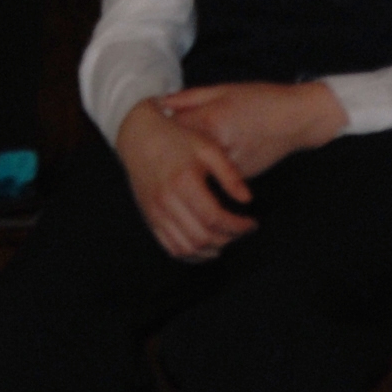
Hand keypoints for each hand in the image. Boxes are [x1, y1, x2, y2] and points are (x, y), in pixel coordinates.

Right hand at [114, 99, 255, 261]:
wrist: (139, 137)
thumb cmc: (177, 139)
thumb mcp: (208, 148)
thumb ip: (229, 174)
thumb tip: (248, 200)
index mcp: (184, 182)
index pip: (215, 218)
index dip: (238, 226)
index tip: (252, 224)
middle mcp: (167, 201)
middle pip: (202, 237)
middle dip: (228, 239)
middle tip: (241, 231)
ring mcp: (156, 212)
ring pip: (186, 248)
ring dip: (210, 251)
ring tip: (225, 240)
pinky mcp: (150, 218)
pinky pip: (170, 248)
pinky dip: (191, 254)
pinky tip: (205, 247)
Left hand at [154, 80, 345, 182]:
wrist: (297, 119)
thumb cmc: (261, 99)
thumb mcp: (224, 89)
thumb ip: (191, 97)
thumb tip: (161, 102)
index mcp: (211, 120)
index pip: (174, 130)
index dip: (160, 130)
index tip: (147, 130)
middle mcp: (218, 146)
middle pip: (183, 156)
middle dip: (169, 156)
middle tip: (154, 156)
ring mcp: (230, 164)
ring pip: (198, 174)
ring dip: (185, 172)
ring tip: (170, 171)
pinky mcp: (241, 177)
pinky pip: (215, 182)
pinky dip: (205, 179)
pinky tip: (196, 175)